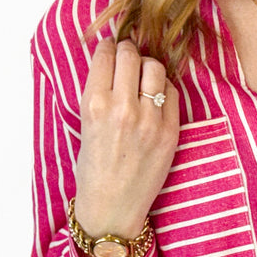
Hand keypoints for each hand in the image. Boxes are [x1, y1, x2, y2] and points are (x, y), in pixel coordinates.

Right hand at [73, 38, 179, 236]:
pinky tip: (155, 98)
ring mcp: (149, 120)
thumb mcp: (85, 126)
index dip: (109, 47)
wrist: (112, 208)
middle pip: (131, 54)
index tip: (111, 49)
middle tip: (127, 59)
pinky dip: (164, 89)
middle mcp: (122, 109)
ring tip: (143, 78)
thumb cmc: (93, 169)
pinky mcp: (170, 132)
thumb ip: (99, 93)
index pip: (106, 54)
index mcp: (94, 105)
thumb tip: (113, 61)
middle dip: (128, 51)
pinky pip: (172, 93)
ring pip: (155, 68)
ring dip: (148, 67)